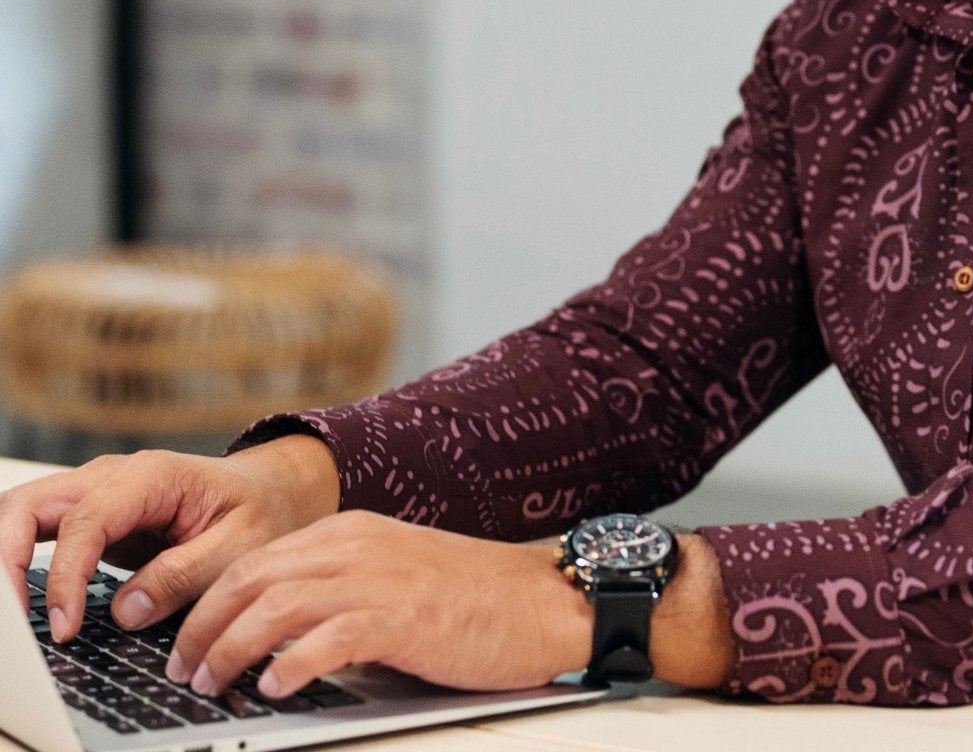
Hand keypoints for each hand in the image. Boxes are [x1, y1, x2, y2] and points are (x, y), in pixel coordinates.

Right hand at [0, 438, 339, 640]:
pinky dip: (19, 561)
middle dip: (8, 560)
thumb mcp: (243, 544)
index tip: (65, 627)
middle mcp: (114, 477)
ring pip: (23, 514)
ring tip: (14, 614)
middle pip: (31, 505)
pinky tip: (23, 600)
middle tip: (16, 619)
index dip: (66, 577)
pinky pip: (38, 533)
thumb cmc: (262, 509)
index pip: (86, 521)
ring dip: (7, 560)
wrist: (273, 490)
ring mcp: (97, 494)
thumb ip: (185, 573)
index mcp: (152, 475)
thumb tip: (125, 610)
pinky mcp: (91, 518)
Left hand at [166, 512, 590, 697]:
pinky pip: (329, 637)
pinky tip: (275, 687)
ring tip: (213, 683)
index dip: (209, 601)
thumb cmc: (473, 599)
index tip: (185, 642)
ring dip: (232, 647)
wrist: (542, 602)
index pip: (257, 558)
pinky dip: (291, 662)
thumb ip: (340, 591)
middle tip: (184, 670)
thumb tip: (275, 635)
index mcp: (354, 532)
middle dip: (204, 626)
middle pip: (253, 576)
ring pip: (277, 604)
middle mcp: (360, 545)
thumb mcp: (395, 577)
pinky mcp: (405, 618)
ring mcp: (382, 578)